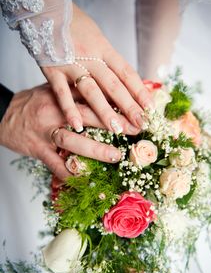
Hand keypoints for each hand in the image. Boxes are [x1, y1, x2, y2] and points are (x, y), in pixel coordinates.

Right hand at [0, 84, 137, 179]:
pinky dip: (71, 174)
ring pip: (71, 140)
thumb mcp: (55, 90)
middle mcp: (54, 111)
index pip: (91, 96)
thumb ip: (77, 94)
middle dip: (113, 123)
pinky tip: (87, 181)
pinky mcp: (38, 149)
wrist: (4, 115)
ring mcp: (45, 131)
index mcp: (61, 94)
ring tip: (116, 156)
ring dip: (95, 149)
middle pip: (86, 116)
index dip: (115, 102)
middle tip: (134, 130)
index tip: (135, 109)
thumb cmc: (35, 103)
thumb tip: (109, 96)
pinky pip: (55, 164)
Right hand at [42, 3, 152, 132]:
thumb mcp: (97, 36)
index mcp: (104, 48)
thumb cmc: (74, 25)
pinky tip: (78, 125)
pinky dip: (69, 109)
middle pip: (113, 85)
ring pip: (91, 91)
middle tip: (141, 124)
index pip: (126, 73)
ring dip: (104, 112)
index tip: (151, 108)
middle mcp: (90, 57)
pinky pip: (62, 93)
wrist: (44, 10)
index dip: (140, 91)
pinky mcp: (53, 71)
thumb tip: (126, 79)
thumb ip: (108, 58)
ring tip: (117, 129)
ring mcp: (71, 65)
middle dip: (129, 106)